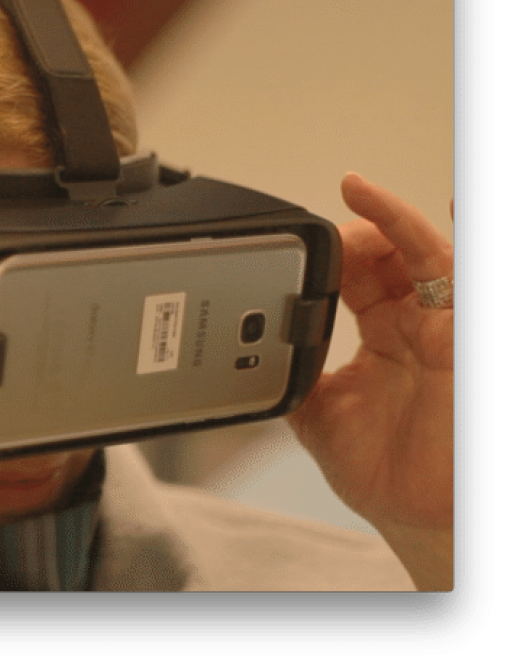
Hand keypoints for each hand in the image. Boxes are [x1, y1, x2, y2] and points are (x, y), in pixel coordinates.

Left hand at [288, 173, 452, 586]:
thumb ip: (293, 370)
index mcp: (386, 335)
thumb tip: (249, 344)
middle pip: (390, 252)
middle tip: (321, 231)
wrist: (420, 516)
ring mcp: (443, 327)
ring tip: (358, 192)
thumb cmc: (385, 473)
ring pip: (424, 250)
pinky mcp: (457, 336)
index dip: (335, 251)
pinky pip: (453, 273)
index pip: (361, 273)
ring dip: (391, 218)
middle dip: (355, 230)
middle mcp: (418, 324)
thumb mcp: (317, 414)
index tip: (300, 240)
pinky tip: (430, 209)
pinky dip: (429, 236)